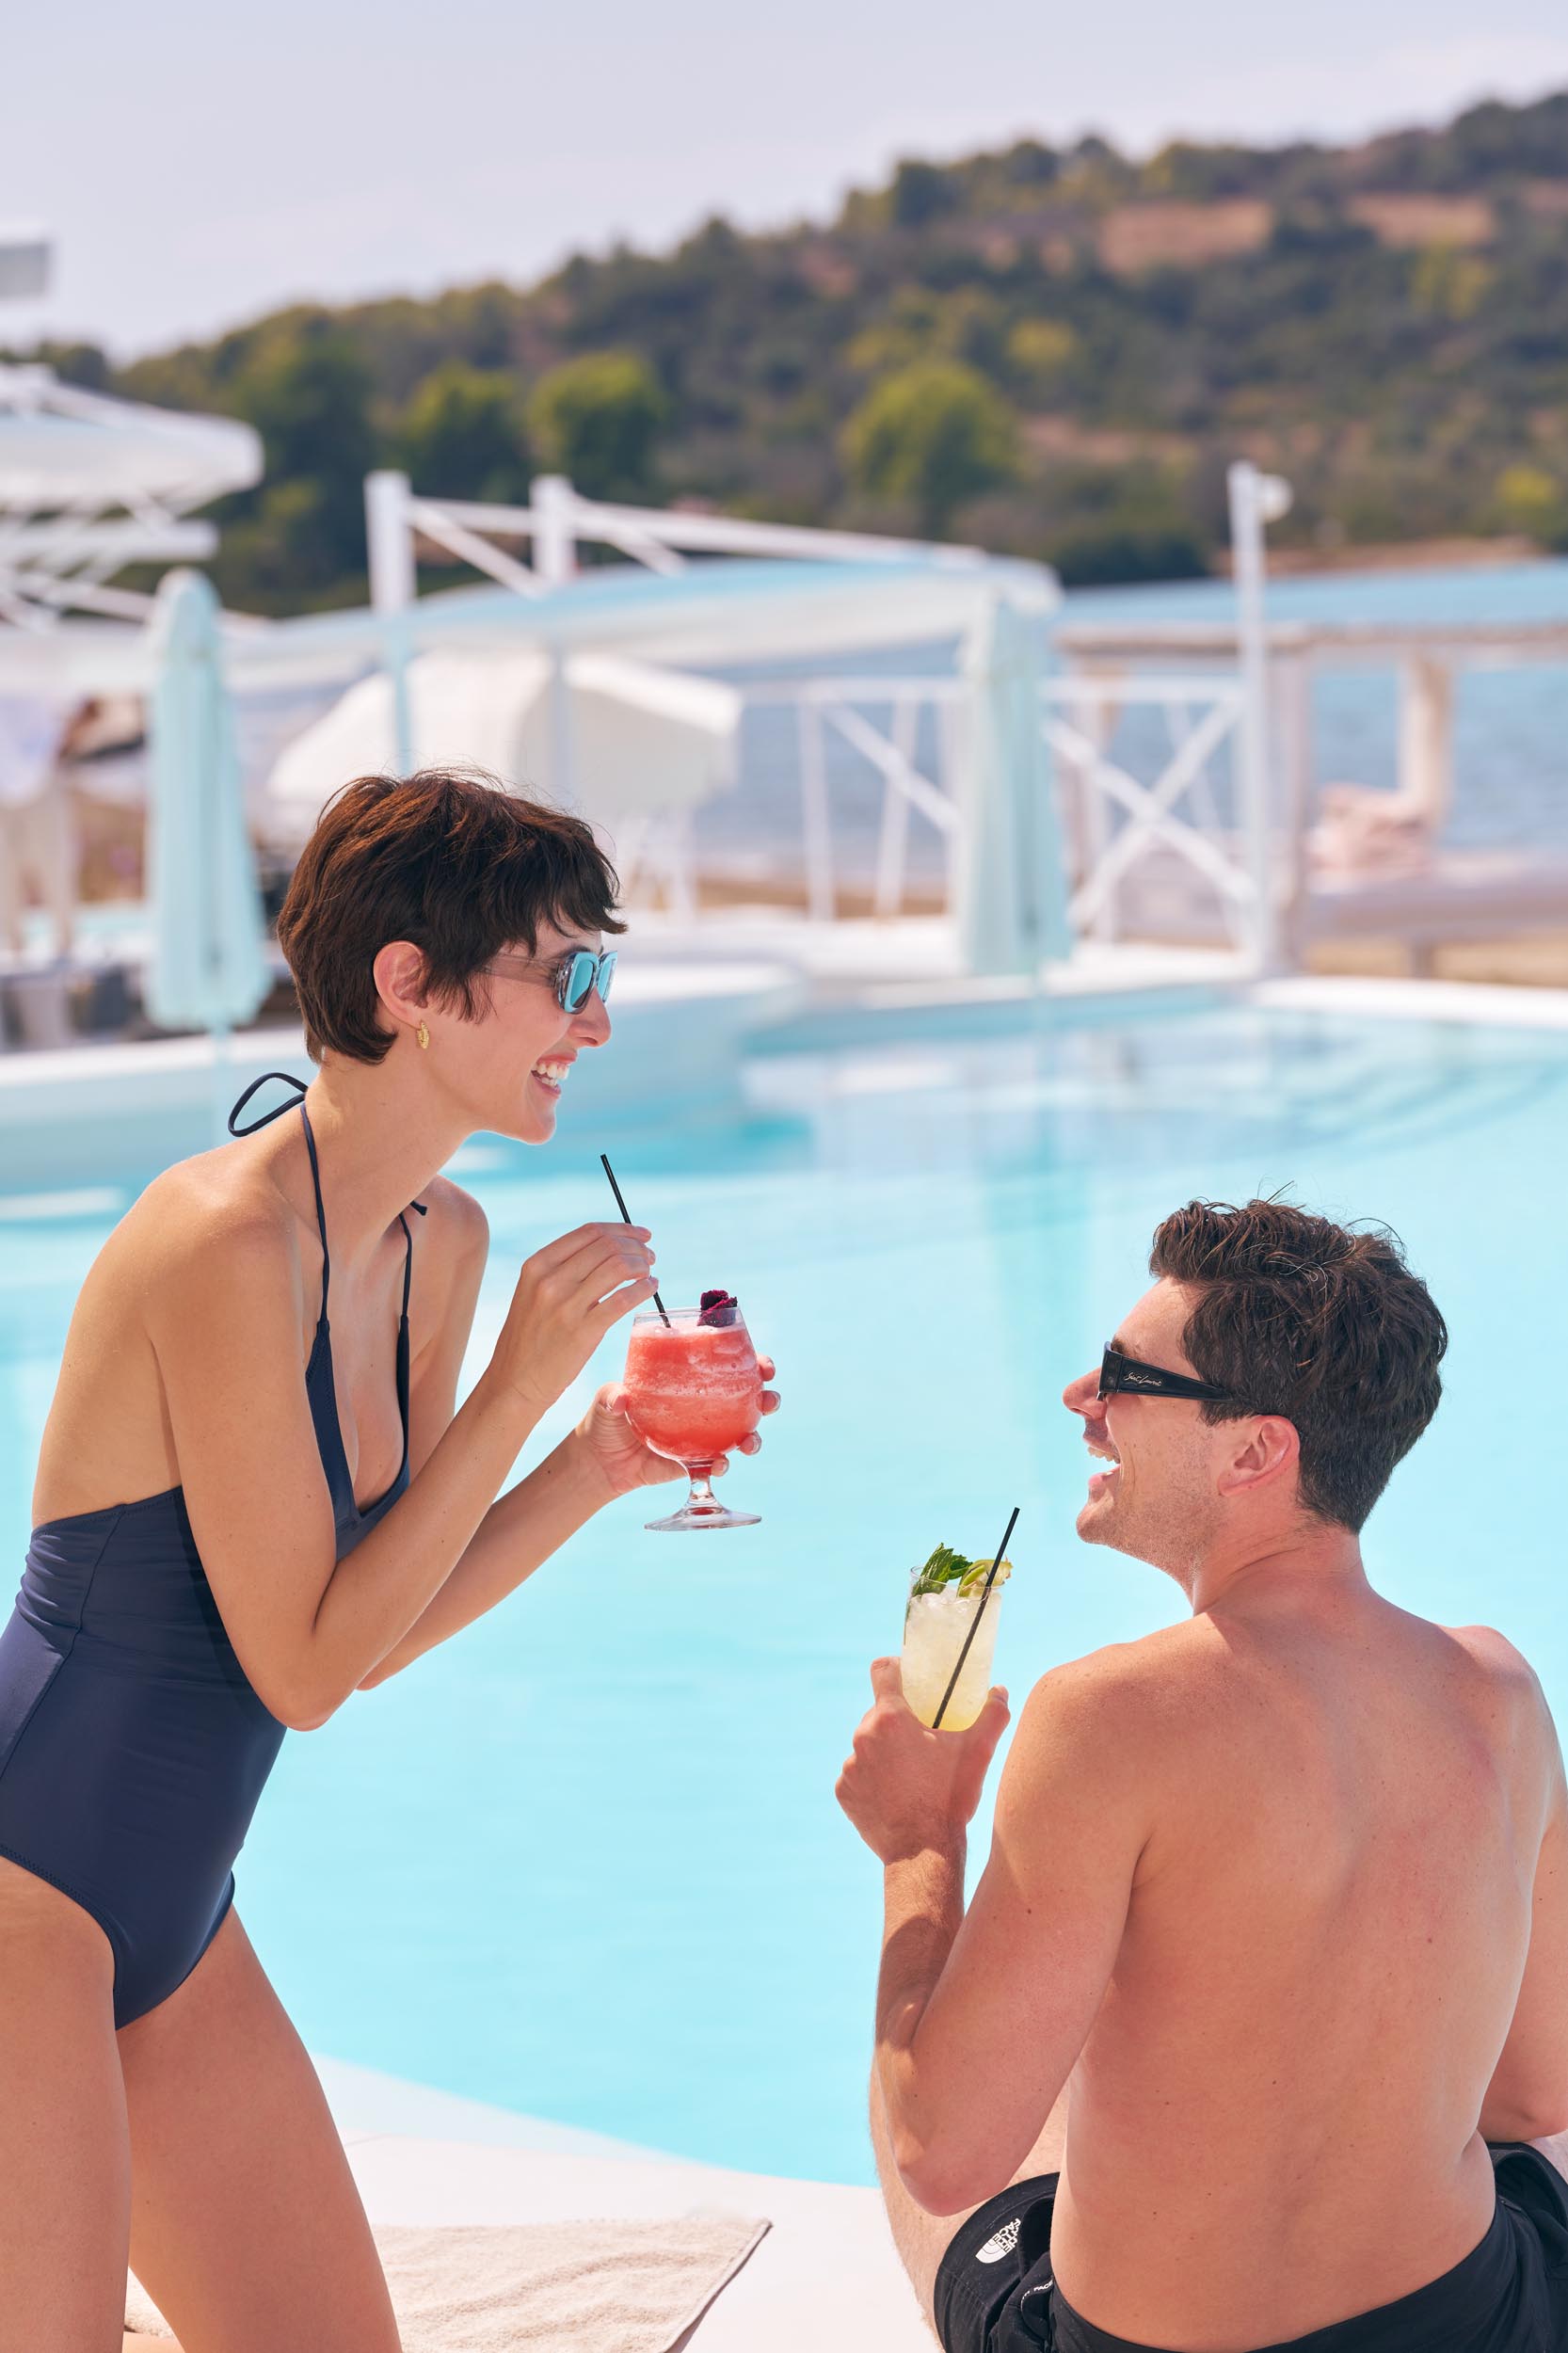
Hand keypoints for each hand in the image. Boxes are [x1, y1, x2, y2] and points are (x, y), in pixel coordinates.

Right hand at [489, 1223, 658, 1415]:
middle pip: (607, 1246)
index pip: (590, 1232)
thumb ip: (564, 1270)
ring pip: (618, 1267)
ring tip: (649, 1272)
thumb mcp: (534, 1292)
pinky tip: (650, 1288)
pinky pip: (623, 1299)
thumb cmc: (531, 1336)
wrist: (515, 1380)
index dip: (622, 1229)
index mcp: (538, 1265)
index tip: (641, 1235)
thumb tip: (610, 1251)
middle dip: (636, 1248)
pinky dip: (643, 1289)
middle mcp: (550, 1280)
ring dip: (642, 1265)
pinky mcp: (582, 1331)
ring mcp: (565, 1305)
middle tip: (649, 1257)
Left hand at [573, 1357, 780, 1500]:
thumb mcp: (605, 1400)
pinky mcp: (694, 1462)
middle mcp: (704, 1407)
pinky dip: (722, 1466)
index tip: (764, 1365)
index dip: (754, 1364)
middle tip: (770, 1399)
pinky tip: (720, 1465)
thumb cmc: (606, 1420)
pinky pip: (716, 1464)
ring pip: (741, 1433)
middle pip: (748, 1398)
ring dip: (754, 1437)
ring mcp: (703, 1436)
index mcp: (690, 1381)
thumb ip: (611, 1395)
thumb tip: (621, 1399)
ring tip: (750, 1442)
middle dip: (768, 1398)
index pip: (729, 1366)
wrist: (600, 1461)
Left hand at [836, 1658, 1009, 1863]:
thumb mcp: (980, 1752)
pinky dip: (873, 1780)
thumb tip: (999, 1692)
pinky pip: (858, 1775)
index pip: (882, 1669)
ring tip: (912, 1773)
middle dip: (897, 1720)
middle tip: (921, 1738)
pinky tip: (896, 1794)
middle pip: (878, 1712)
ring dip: (884, 1752)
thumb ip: (993, 1714)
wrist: (924, 1852)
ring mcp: (850, 1766)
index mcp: (891, 1718)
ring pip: (867, 1745)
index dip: (896, 1668)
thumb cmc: (951, 1797)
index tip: (909, 1678)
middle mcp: (863, 1736)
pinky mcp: (844, 1792)